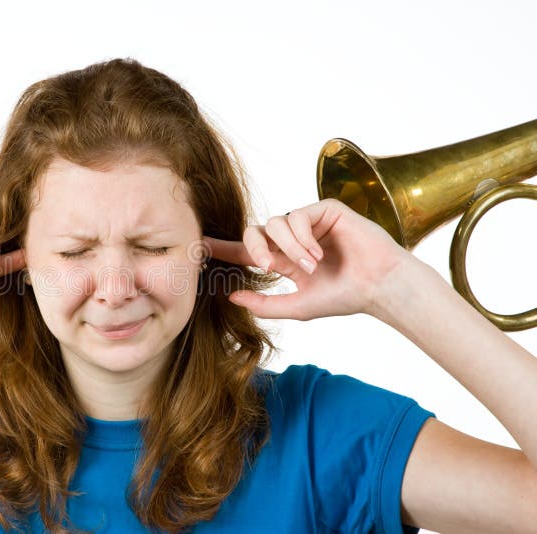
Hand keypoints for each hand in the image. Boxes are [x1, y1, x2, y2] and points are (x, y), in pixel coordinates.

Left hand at [203, 198, 410, 320]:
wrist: (378, 287)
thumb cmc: (343, 297)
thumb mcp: (296, 306)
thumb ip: (264, 304)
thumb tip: (231, 298)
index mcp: (283, 260)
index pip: (246, 251)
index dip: (223, 248)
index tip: (198, 246)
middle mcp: (292, 239)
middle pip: (254, 232)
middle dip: (253, 247)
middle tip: (264, 264)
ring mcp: (308, 223)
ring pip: (275, 223)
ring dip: (289, 248)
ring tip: (310, 267)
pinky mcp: (324, 210)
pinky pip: (297, 215)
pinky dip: (303, 237)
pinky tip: (318, 254)